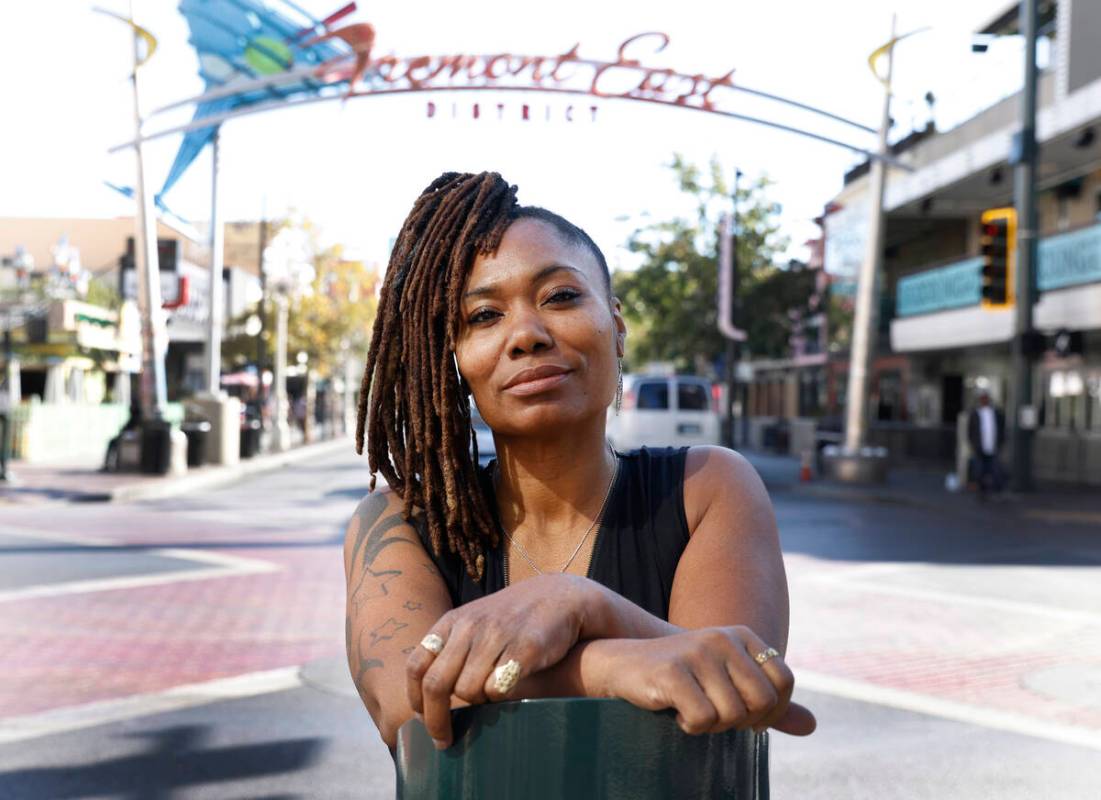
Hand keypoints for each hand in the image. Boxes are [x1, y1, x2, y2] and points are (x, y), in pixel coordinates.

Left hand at [405, 574, 593, 748]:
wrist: (560, 596)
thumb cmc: (513, 620)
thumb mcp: (475, 623)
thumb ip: (451, 650)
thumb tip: (425, 699)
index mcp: (452, 621)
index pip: (417, 666)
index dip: (415, 700)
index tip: (422, 722)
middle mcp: (470, 626)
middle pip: (436, 684)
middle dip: (436, 721)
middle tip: (444, 741)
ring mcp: (497, 635)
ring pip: (467, 691)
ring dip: (476, 704)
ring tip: (489, 698)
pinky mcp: (524, 647)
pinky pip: (497, 689)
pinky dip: (499, 699)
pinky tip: (508, 691)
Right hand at [597, 626, 815, 736]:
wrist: (622, 666)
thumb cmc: (680, 678)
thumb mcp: (727, 683)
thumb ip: (767, 702)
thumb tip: (812, 726)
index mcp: (742, 635)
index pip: (784, 681)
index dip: (769, 710)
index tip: (744, 715)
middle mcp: (723, 637)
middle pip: (762, 701)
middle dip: (740, 720)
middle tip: (713, 713)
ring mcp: (698, 652)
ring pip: (733, 715)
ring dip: (712, 724)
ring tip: (690, 708)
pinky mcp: (672, 671)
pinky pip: (703, 719)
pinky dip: (690, 725)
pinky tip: (675, 711)